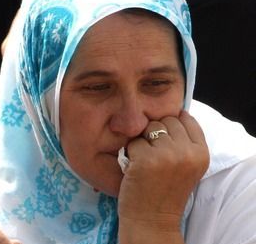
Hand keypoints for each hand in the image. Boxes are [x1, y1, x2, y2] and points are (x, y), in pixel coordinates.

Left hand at [118, 111, 208, 234]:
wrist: (152, 220)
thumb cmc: (166, 192)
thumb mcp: (188, 166)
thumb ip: (186, 142)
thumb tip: (175, 111)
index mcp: (201, 153)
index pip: (186, 118)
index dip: (172, 125)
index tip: (166, 140)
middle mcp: (187, 152)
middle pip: (166, 120)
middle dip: (156, 133)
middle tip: (154, 155)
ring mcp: (166, 154)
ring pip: (149, 128)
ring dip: (143, 141)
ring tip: (145, 161)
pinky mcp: (145, 158)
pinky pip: (133, 141)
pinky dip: (130, 153)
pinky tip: (135, 168)